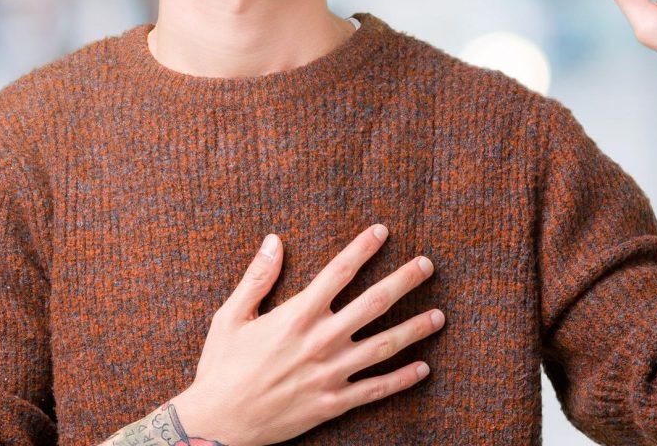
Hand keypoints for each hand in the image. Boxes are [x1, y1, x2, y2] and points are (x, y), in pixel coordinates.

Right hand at [170, 225, 442, 445]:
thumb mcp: (230, 317)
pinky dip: (401, 379)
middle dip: (404, 281)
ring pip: (383, 347)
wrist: (217, 424)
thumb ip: (257, 278)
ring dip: (415, 329)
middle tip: (428, 265)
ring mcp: (329, 374)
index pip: (338, 272)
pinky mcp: (332, 403)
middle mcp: (319, 341)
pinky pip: (375, 390)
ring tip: (440, 316)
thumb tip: (273, 240)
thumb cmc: (220, 367)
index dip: (363, 249)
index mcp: (296, 316)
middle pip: (373, 303)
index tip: (382, 231)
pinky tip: (424, 368)